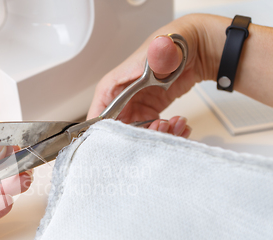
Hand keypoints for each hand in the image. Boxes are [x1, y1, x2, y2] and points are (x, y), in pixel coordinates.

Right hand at [87, 14, 217, 137]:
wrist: (198, 47)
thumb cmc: (174, 43)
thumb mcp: (165, 48)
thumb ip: (160, 52)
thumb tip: (159, 50)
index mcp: (113, 86)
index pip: (98, 115)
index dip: (108, 132)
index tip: (127, 139)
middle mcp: (121, 99)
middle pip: (118, 130)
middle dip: (139, 136)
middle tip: (160, 128)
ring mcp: (135, 107)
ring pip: (136, 134)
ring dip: (157, 135)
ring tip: (175, 124)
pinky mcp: (150, 113)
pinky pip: (152, 131)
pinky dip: (167, 133)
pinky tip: (180, 124)